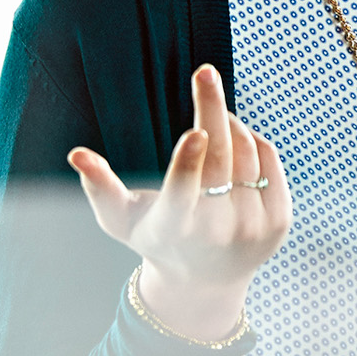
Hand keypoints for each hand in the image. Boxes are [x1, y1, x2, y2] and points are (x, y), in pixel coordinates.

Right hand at [67, 64, 291, 342]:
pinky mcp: (278, 222)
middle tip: (205, 73)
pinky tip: (236, 140)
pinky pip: (269, 160)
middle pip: (219, 158)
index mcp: (175, 229)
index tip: (194, 132)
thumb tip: (77, 154)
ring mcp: (252, 228)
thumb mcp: (120, 220)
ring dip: (229, 123)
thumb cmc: (154, 237)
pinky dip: (253, 141)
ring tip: (214, 117)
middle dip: (210, 108)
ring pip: (246, 152)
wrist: (204, 282)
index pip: (183, 194)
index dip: (188, 163)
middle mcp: (217, 233)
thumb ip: (99, 186)